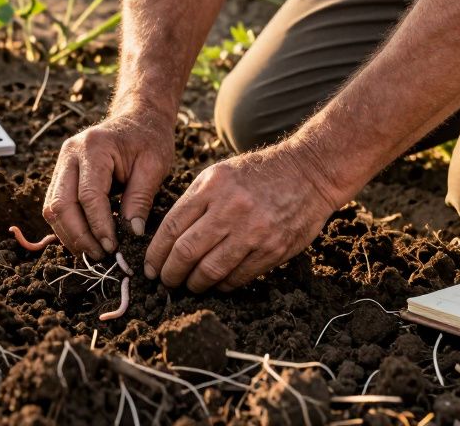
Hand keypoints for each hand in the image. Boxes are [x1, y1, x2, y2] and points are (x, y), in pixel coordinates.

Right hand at [43, 111, 174, 257]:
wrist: (138, 118)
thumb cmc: (149, 139)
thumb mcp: (154, 166)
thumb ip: (140, 199)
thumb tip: (130, 236)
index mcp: (94, 147)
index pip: (88, 195)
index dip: (98, 226)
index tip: (113, 248)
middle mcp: (70, 153)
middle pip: (61, 203)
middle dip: (79, 236)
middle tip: (100, 256)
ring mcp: (62, 163)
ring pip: (52, 208)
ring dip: (70, 235)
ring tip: (93, 253)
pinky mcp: (61, 173)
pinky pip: (55, 205)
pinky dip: (67, 226)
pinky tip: (86, 240)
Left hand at [144, 145, 344, 291]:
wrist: (309, 173)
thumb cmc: (258, 174)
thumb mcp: (220, 174)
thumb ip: (194, 202)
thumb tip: (167, 239)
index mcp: (212, 186)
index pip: (172, 226)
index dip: (156, 253)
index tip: (150, 267)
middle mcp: (230, 208)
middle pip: (186, 252)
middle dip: (170, 273)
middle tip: (165, 281)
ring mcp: (253, 231)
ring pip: (210, 270)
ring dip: (194, 284)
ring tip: (189, 285)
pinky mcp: (273, 249)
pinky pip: (238, 277)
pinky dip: (221, 285)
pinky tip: (216, 284)